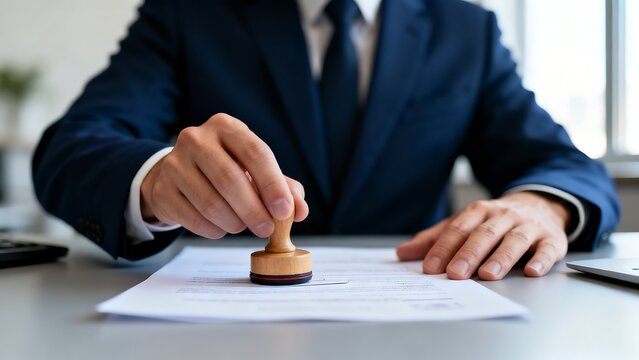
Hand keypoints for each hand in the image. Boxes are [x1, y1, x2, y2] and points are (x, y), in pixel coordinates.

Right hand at [140, 113, 308, 238]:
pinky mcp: (162, 189)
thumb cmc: (225, 169)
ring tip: (243, 226)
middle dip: (254, 210)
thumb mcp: (254, 170)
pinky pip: (193, 218)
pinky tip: (221, 228)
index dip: (273, 184)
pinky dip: (213, 230)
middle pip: (230, 179)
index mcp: (225, 127)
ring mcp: (174, 163)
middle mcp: (196, 138)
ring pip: (211, 202)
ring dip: (234, 222)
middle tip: (267, 229)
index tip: (285, 210)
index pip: (255, 152)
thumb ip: (282, 187)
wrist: (177, 174)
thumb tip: (300, 210)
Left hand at [396, 192, 569, 279]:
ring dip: (501, 257)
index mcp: (478, 211)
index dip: (443, 248)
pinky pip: (548, 249)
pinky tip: (533, 272)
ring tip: (489, 275)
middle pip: (484, 234)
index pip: (458, 229)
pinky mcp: (552, 238)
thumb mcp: (464, 224)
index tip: (430, 268)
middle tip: (455, 274)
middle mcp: (503, 216)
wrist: (540, 204)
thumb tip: (402, 253)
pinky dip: (541, 260)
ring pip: (514, 240)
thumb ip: (435, 239)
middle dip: (469, 254)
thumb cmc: (495, 221)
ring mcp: (529, 226)